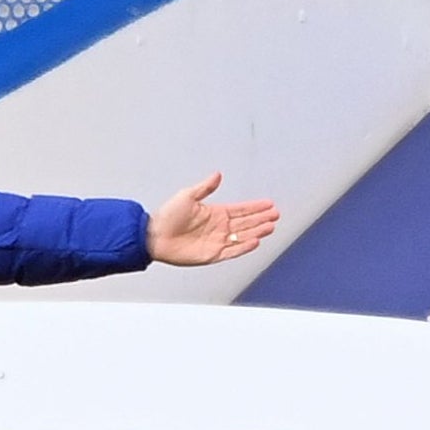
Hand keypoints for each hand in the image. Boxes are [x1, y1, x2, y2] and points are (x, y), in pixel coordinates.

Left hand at [146, 173, 278, 267]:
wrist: (153, 236)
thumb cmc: (166, 217)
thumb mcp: (187, 196)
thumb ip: (205, 187)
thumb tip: (217, 174)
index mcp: (215, 213)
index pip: (241, 209)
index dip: (255, 207)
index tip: (269, 204)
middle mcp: (218, 228)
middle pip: (246, 222)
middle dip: (261, 218)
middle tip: (275, 214)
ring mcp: (216, 241)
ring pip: (242, 236)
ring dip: (257, 231)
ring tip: (270, 226)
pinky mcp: (211, 255)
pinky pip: (232, 252)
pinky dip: (243, 247)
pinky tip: (255, 241)